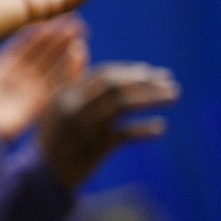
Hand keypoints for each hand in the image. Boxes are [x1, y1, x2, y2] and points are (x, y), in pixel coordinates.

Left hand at [0, 14, 87, 140]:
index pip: (23, 48)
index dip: (37, 34)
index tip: (51, 21)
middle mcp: (16, 82)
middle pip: (41, 55)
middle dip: (57, 39)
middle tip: (74, 23)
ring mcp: (27, 93)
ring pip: (51, 68)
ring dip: (65, 51)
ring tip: (79, 34)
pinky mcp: (36, 106)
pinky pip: (56, 85)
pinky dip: (68, 71)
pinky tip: (78, 55)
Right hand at [38, 62, 180, 189]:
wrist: (47, 175)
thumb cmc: (54, 135)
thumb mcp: (55, 103)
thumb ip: (69, 77)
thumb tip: (79, 46)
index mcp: (67, 94)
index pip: (103, 75)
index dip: (129, 72)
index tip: (149, 71)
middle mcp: (75, 108)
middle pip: (116, 87)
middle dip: (146, 82)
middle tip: (170, 83)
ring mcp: (86, 129)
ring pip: (124, 106)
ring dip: (152, 99)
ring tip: (174, 97)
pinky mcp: (96, 149)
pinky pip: (126, 135)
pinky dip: (145, 130)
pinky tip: (160, 128)